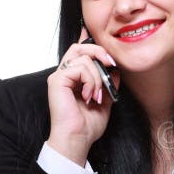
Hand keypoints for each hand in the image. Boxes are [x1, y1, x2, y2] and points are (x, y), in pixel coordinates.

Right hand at [47, 28, 119, 164]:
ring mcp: (59, 76)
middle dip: (98, 51)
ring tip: (97, 95)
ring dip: (97, 76)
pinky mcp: (57, 81)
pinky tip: (89, 96)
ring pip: (83, 58)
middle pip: (79, 47)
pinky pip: (79, 69)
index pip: (78, 51)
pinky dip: (90, 81)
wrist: (78, 138)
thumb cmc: (87, 125)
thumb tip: (116, 70)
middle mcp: (65, 74)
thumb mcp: (105, 100)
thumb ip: (109, 84)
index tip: (94, 36)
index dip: (87, 41)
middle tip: (111, 64)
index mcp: (74, 78)